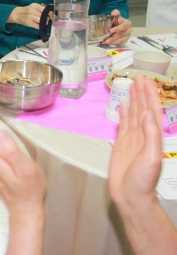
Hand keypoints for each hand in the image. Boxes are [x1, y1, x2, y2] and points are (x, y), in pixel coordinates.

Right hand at [7, 3, 46, 29]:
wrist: (17, 14)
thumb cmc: (27, 10)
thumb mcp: (33, 6)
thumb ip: (41, 8)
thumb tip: (50, 12)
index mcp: (34, 6)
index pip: (44, 9)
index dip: (49, 12)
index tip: (52, 14)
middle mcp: (32, 11)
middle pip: (43, 15)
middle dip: (47, 18)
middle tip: (48, 19)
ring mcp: (30, 17)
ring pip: (41, 20)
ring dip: (44, 22)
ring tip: (45, 22)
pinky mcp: (29, 23)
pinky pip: (37, 26)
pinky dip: (41, 26)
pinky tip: (41, 25)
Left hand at [103, 10, 131, 44]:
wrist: (117, 24)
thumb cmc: (116, 20)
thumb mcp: (115, 16)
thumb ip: (115, 13)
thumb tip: (113, 13)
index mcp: (127, 22)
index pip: (124, 25)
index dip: (118, 28)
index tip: (111, 30)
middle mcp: (129, 29)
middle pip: (122, 34)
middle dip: (114, 37)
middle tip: (106, 39)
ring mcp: (128, 35)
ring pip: (122, 39)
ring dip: (113, 41)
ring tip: (105, 42)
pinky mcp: (126, 39)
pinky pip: (121, 42)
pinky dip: (114, 43)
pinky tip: (108, 43)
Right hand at [109, 76, 163, 212]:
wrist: (131, 197)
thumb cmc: (143, 180)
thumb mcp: (151, 157)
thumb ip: (150, 135)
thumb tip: (146, 113)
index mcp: (153, 136)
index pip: (152, 110)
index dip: (150, 95)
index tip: (146, 81)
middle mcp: (144, 134)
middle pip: (143, 109)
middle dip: (142, 93)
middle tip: (138, 77)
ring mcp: (132, 139)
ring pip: (133, 114)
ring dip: (133, 100)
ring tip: (131, 86)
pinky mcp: (121, 144)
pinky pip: (123, 125)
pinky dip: (123, 114)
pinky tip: (122, 106)